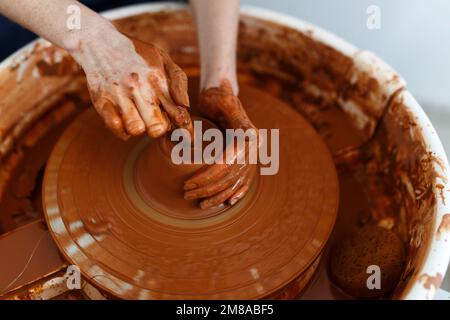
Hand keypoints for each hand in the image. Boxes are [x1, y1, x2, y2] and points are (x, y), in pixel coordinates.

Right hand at [70, 30, 191, 138]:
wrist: (99, 41)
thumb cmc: (136, 54)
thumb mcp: (163, 59)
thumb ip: (178, 82)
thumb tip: (186, 106)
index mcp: (158, 81)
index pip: (177, 114)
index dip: (181, 125)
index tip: (179, 126)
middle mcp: (140, 89)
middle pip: (157, 127)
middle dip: (159, 129)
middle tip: (155, 121)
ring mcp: (119, 95)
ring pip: (135, 129)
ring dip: (138, 129)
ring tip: (137, 120)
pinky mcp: (101, 101)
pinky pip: (114, 125)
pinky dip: (120, 128)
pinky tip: (122, 121)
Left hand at [184, 80, 257, 208]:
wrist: (222, 95)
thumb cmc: (217, 97)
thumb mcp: (223, 102)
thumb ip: (236, 118)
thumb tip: (251, 137)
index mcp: (247, 137)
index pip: (226, 163)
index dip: (207, 177)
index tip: (188, 184)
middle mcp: (252, 147)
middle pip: (230, 176)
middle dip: (208, 189)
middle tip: (187, 195)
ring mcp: (251, 154)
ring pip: (235, 182)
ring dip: (219, 196)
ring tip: (201, 205)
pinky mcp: (245, 157)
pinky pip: (243, 180)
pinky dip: (236, 192)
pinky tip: (228, 203)